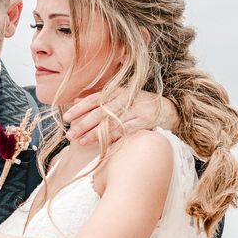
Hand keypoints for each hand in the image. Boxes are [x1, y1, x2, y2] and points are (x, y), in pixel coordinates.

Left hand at [63, 89, 178, 144]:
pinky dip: (113, 138)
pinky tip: (102, 145)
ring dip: (94, 134)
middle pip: (100, 112)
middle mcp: (126, 99)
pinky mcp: (145, 122)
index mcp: (117, 91)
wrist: (171, 109)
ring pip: (111, 123)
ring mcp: (136, 110)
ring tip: (81, 142)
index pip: (94, 99)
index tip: (66, 117)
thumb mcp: (120, 97)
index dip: (79, 108)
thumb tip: (76, 101)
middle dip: (83, 124)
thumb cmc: (140, 103)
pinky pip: (126, 131)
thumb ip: (99, 99)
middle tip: (69, 134)